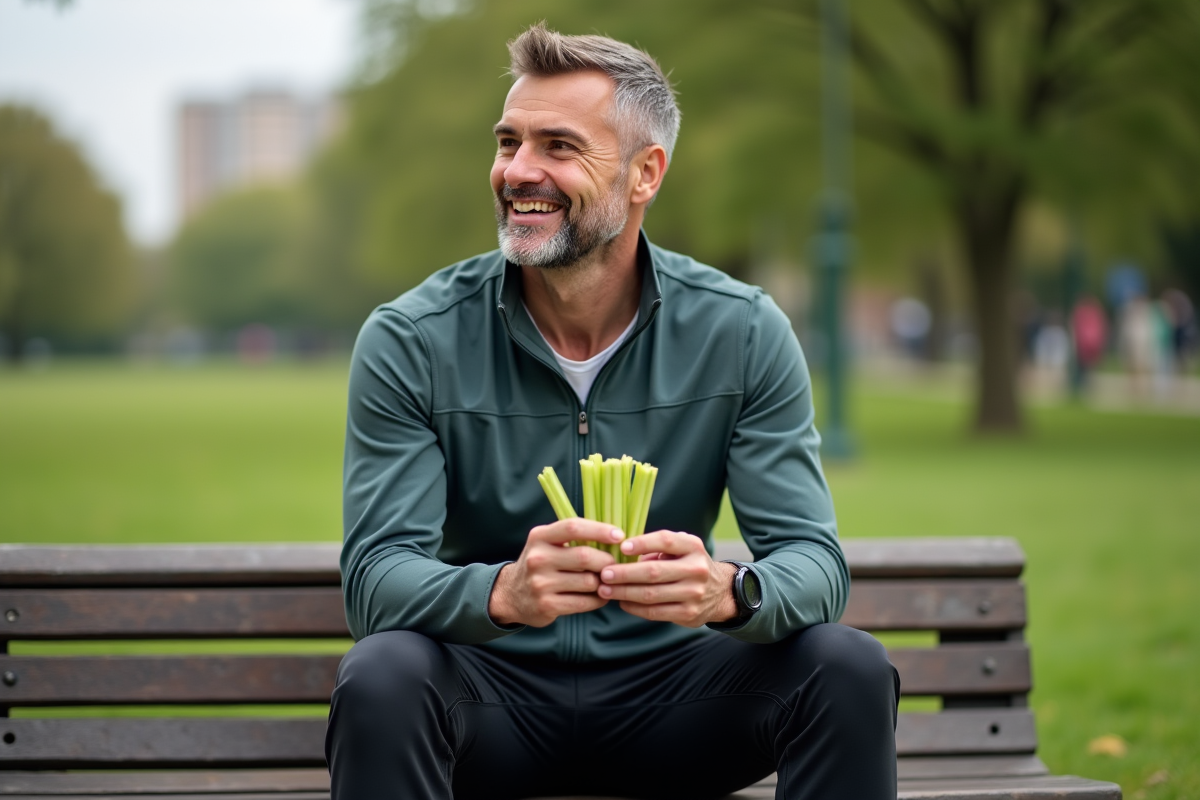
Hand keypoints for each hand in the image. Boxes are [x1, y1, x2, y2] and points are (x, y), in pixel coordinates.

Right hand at [488, 519, 623, 627]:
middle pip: (584, 556)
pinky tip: (599, 596)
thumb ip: (572, 538)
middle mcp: (538, 558)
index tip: (619, 535)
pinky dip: (598, 599)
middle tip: (615, 565)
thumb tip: (614, 537)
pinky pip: (584, 602)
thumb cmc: (540, 565)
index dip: (599, 530)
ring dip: (604, 583)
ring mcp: (541, 583)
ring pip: (588, 581)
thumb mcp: (546, 543)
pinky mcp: (547, 605)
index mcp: (540, 537)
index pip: (573, 527)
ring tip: (606, 581)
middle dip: (606, 561)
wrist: (511, 595)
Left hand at [597, 531, 738, 626]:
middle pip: (653, 572)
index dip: (643, 543)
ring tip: (605, 589)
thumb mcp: (681, 548)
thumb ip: (657, 548)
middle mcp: (696, 569)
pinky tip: (621, 602)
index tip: (622, 547)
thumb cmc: (688, 564)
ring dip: (624, 592)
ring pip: (651, 595)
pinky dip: (634, 608)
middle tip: (604, 573)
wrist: (720, 592)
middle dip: (624, 574)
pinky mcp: (688, 613)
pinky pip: (655, 612)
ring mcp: (694, 593)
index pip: (666, 541)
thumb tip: (623, 554)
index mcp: (693, 547)